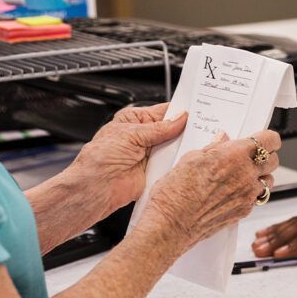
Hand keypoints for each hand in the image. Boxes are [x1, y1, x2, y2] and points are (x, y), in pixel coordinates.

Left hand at [67, 104, 188, 217]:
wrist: (98, 186)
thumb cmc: (101, 158)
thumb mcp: (132, 134)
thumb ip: (159, 128)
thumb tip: (179, 119)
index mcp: (135, 120)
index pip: (162, 111)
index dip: (178, 111)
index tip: (194, 111)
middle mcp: (143, 136)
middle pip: (171, 129)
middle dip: (183, 129)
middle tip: (198, 127)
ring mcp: (150, 153)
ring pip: (174, 146)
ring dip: (181, 146)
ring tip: (193, 142)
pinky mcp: (155, 170)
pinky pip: (172, 163)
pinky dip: (178, 162)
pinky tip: (185, 158)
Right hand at [142, 131, 281, 249]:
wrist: (172, 223)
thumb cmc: (176, 193)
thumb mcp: (191, 158)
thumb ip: (214, 148)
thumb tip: (222, 140)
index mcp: (235, 155)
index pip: (269, 140)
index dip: (268, 138)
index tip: (263, 138)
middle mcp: (246, 175)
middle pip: (273, 160)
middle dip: (265, 156)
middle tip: (252, 156)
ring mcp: (247, 195)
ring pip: (268, 181)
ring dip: (261, 176)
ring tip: (244, 175)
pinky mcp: (244, 212)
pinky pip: (257, 198)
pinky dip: (251, 193)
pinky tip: (235, 192)